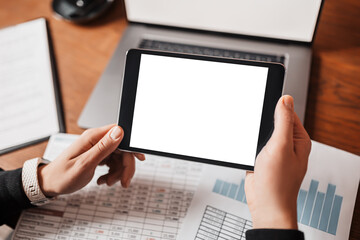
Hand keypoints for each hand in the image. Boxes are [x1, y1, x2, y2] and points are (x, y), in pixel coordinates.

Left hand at [37, 124, 144, 196]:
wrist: (49, 184)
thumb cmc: (63, 175)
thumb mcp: (85, 164)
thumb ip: (103, 147)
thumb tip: (119, 131)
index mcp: (93, 137)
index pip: (120, 134)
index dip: (131, 147)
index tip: (138, 159)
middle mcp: (96, 140)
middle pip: (122, 148)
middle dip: (125, 166)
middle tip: (123, 182)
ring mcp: (97, 148)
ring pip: (119, 157)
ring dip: (117, 172)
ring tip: (107, 182)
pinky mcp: (97, 155)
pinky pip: (113, 162)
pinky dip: (112, 173)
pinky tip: (103, 180)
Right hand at [245, 95, 310, 228]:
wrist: (265, 204)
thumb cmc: (278, 182)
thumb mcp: (281, 146)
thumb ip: (283, 121)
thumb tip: (285, 99)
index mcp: (298, 139)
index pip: (288, 113)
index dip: (275, 107)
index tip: (262, 104)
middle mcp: (288, 144)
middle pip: (273, 122)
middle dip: (262, 123)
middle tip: (256, 129)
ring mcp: (275, 152)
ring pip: (262, 134)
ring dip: (254, 135)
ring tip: (252, 143)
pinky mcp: (263, 159)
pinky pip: (255, 145)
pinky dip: (249, 144)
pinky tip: (247, 149)